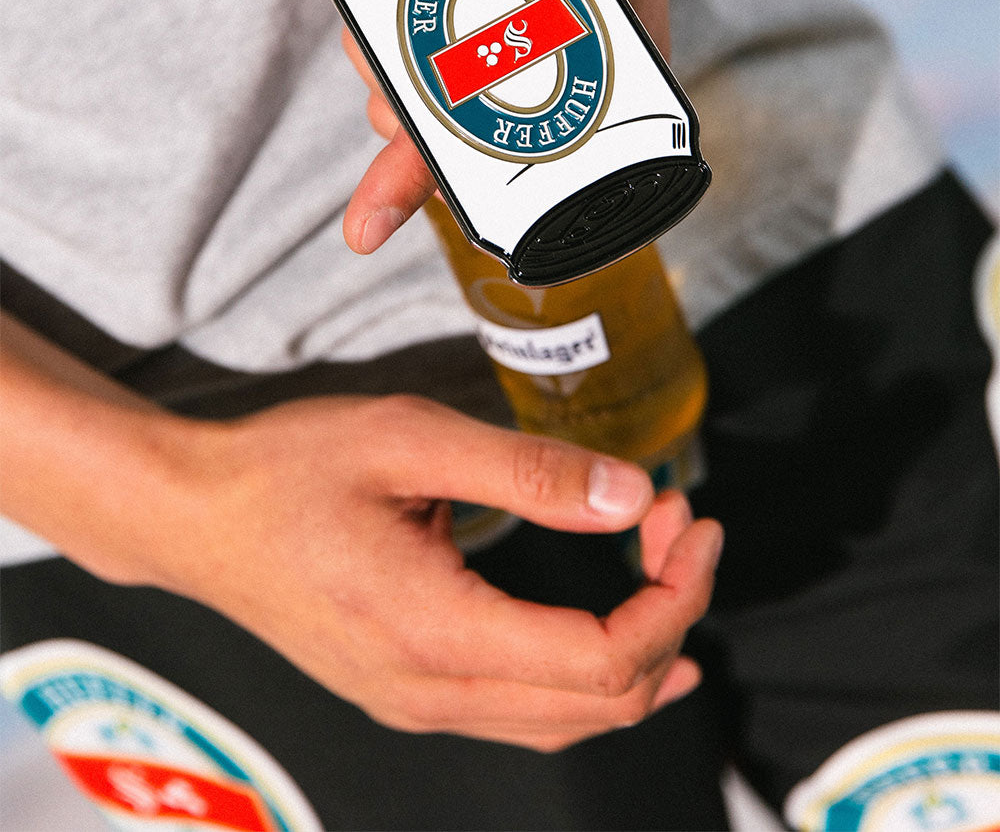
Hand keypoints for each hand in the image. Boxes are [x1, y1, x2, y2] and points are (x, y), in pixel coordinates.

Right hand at [168, 394, 721, 749]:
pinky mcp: (405, 690)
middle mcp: (429, 691)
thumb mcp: (408, 439)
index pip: (603, 662)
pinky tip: (618, 638)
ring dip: (635, 650)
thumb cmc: (286, 469)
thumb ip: (526, 470)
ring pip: (567, 722)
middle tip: (680, 525)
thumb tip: (632, 494)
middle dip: (668, 616)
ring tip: (664, 567)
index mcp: (435, 631)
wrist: (192, 517)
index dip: (673, 599)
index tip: (694, 524)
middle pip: (600, 704)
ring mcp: (414, 703)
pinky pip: (525, 713)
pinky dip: (590, 678)